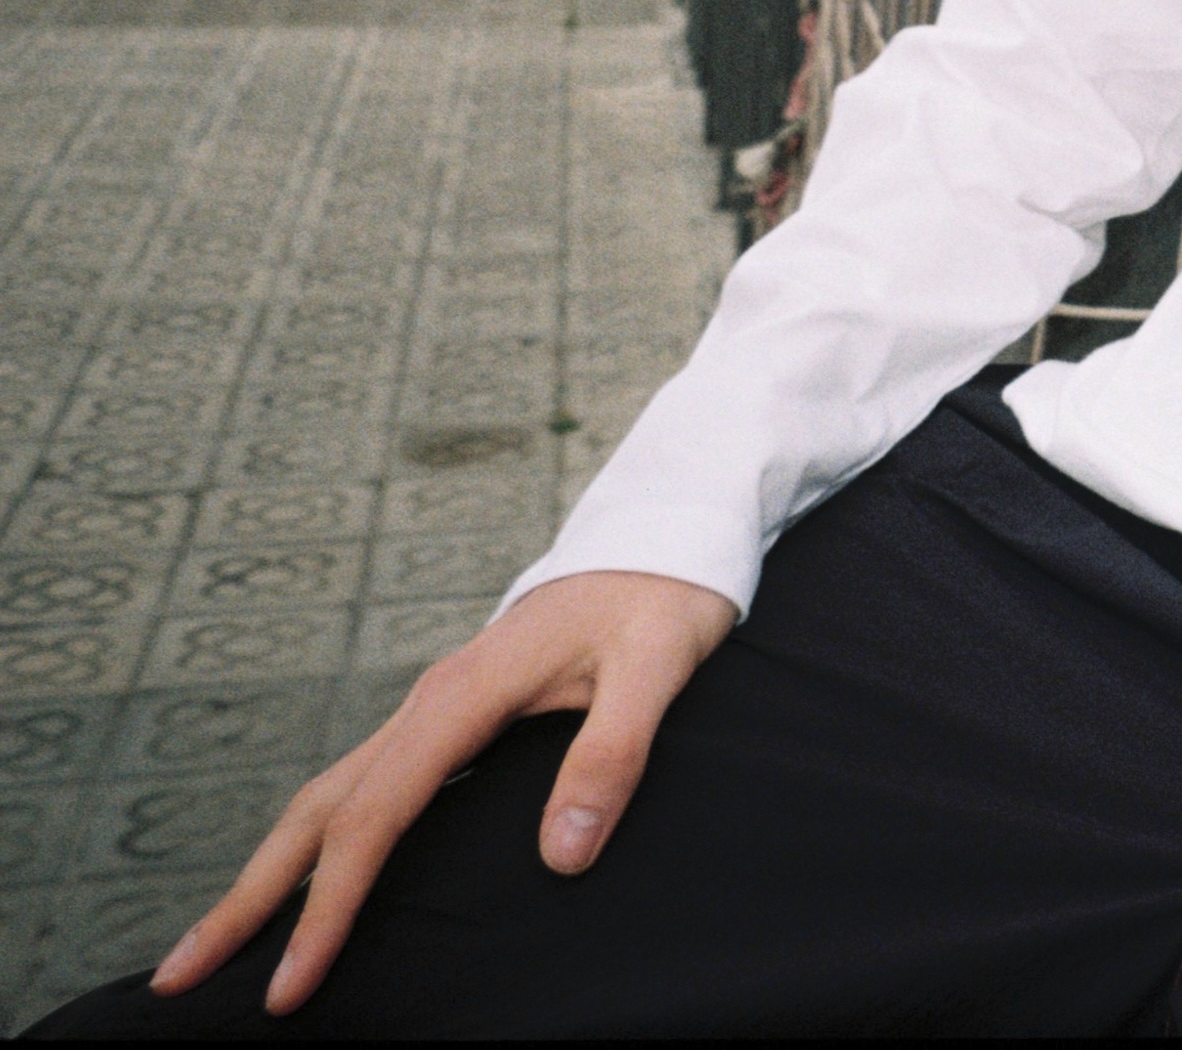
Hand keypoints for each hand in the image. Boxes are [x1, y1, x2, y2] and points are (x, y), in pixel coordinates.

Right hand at [152, 569, 734, 1015]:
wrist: (664, 539)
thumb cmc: (664, 601)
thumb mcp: (660, 668)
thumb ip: (612, 754)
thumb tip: (561, 857)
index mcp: (463, 694)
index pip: (374, 816)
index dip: (328, 906)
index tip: (290, 984)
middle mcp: (429, 702)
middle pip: (317, 811)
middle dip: (247, 898)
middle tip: (176, 978)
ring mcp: (433, 708)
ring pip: (329, 797)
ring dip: (270, 872)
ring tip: (217, 943)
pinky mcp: (450, 715)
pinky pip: (365, 786)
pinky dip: (321, 842)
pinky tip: (313, 880)